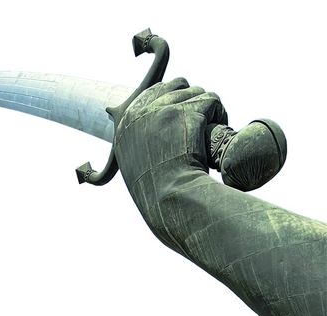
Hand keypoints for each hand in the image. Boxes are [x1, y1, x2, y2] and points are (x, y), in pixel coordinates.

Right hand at [118, 77, 226, 194]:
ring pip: (197, 92)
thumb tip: (146, 134)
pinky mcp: (187, 112)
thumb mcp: (135, 165)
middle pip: (177, 85)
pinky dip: (219, 114)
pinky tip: (217, 131)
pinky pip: (212, 100)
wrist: (169, 199)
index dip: (175, 100)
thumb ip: (139, 143)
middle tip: (200, 122)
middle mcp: (142, 111)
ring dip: (207, 109)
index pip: (154, 91)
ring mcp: (164, 110)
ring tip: (210, 131)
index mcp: (126, 123)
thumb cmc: (156, 193)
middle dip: (191, 100)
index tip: (186, 117)